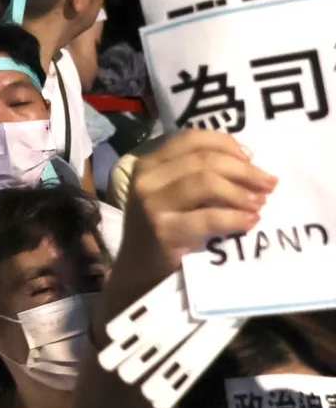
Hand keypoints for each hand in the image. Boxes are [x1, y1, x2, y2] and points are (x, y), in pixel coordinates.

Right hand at [123, 131, 275, 276]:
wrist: (138, 269)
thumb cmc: (163, 227)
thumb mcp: (169, 192)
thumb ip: (194, 173)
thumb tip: (246, 161)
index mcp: (149, 164)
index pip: (191, 139)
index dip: (226, 143)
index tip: (251, 157)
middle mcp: (147, 179)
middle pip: (204, 160)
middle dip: (244, 170)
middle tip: (269, 183)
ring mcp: (152, 205)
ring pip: (206, 182)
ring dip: (241, 192)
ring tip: (260, 203)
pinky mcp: (164, 231)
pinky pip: (209, 217)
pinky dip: (235, 217)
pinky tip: (250, 221)